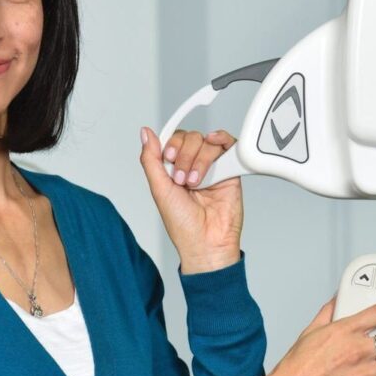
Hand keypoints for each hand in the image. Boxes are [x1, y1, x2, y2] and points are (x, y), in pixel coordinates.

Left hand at [139, 126, 242, 273]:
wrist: (206, 242)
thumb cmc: (183, 225)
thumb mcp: (159, 189)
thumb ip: (151, 159)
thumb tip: (145, 133)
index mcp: (174, 169)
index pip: (173, 140)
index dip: (171, 144)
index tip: (169, 158)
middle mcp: (193, 165)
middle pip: (190, 138)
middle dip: (184, 156)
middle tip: (182, 180)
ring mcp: (213, 167)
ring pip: (207, 142)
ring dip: (200, 159)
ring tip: (196, 182)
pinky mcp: (230, 170)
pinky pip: (228, 145)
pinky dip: (221, 139)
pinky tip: (214, 144)